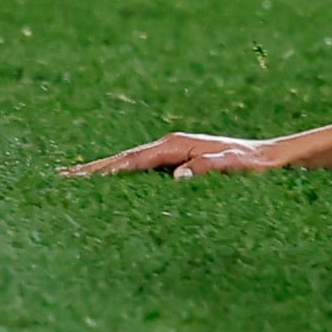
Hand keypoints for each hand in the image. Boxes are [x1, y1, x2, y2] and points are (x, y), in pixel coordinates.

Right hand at [61, 131, 294, 178]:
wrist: (275, 157)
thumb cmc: (257, 165)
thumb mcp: (238, 167)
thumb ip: (211, 168)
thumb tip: (180, 176)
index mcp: (177, 146)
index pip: (129, 162)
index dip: (101, 173)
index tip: (73, 181)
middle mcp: (171, 146)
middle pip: (121, 160)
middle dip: (90, 170)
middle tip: (55, 180)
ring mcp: (174, 153)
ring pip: (128, 165)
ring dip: (101, 173)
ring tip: (70, 181)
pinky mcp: (179, 161)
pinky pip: (141, 171)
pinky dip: (120, 176)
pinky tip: (110, 185)